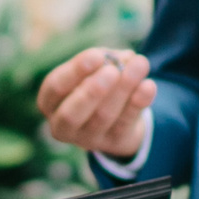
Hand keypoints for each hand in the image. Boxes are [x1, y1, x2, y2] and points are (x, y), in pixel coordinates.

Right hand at [38, 47, 155, 161]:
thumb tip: (124, 58)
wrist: (116, 118)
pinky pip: (126, 122)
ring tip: (139, 65)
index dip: (75, 71)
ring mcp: (88, 138)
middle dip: (92, 91)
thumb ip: (105, 59)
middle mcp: (62, 125)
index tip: (96, 56)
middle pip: (72, 113)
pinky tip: (148, 85)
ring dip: (123, 89)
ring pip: (103, 116)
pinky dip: (138, 102)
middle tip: (111, 71)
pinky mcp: (114, 142)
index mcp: (50, 102)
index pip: (55, 87)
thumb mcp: (94, 69)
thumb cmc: (97, 84)